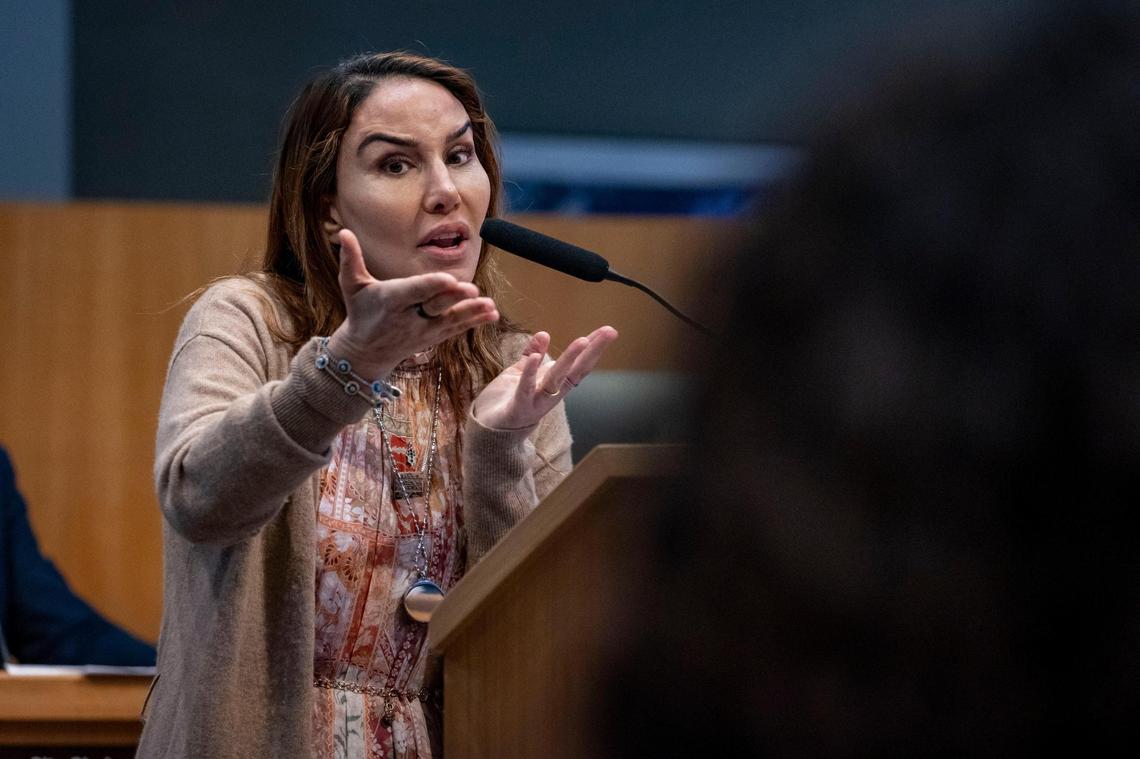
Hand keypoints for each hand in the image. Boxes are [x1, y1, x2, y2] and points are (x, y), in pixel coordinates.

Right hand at [326, 229, 498, 376]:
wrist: (366, 353)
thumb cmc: (360, 312)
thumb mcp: (351, 287)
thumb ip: (350, 260)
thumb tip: (343, 232)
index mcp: (390, 302)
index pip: (413, 292)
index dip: (430, 286)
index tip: (449, 280)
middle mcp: (409, 318)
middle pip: (435, 307)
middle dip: (453, 300)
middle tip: (472, 290)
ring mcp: (423, 331)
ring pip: (450, 321)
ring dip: (471, 313)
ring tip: (490, 306)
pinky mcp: (434, 338)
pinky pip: (456, 329)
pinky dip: (474, 321)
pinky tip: (492, 314)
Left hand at [472, 326, 618, 429]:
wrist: (487, 433)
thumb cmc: (505, 402)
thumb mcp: (519, 373)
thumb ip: (532, 354)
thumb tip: (544, 333)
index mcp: (553, 384)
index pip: (577, 363)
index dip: (593, 347)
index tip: (609, 330)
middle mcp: (551, 393)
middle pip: (576, 369)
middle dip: (592, 350)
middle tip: (610, 332)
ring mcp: (536, 401)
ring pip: (556, 379)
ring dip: (569, 359)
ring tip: (582, 341)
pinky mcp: (518, 408)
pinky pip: (525, 390)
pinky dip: (531, 374)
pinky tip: (537, 358)